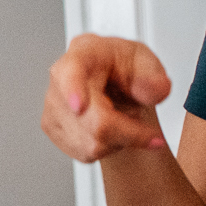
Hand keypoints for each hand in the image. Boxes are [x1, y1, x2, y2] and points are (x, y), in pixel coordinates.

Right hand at [42, 34, 171, 161]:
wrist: (114, 88)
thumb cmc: (125, 70)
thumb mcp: (149, 64)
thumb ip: (155, 78)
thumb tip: (155, 89)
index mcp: (85, 52)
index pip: (73, 71)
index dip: (74, 89)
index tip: (79, 105)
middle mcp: (61, 77)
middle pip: (94, 121)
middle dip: (129, 133)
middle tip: (151, 134)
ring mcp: (52, 104)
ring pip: (91, 143)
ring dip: (118, 141)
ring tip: (122, 118)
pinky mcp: (50, 127)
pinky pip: (85, 153)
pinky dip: (106, 148)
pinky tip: (108, 128)